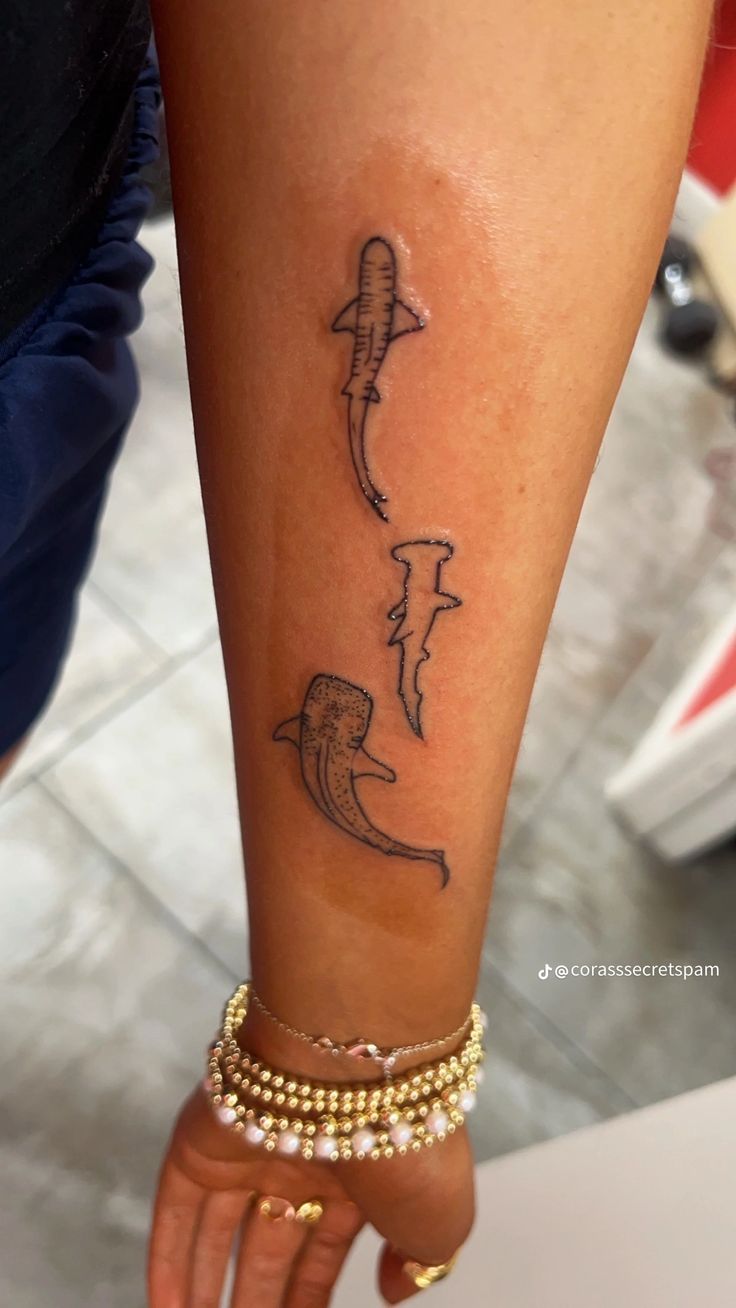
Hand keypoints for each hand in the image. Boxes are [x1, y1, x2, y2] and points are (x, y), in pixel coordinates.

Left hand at [148, 1085, 474, 1306]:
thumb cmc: (409, 1137)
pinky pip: (174, 1208)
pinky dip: (166, 1258)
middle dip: (255, 1297)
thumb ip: (421, 1263)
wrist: (359, 1058)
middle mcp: (299, 1157)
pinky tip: (165, 1307)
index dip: (308, 1293)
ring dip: (205, 1288)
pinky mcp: (202, 1138)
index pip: (322, 1246)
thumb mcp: (442, 1221)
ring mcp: (248, 1145)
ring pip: (216, 1231)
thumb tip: (393, 1289)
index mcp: (355, 1172)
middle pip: (266, 1242)